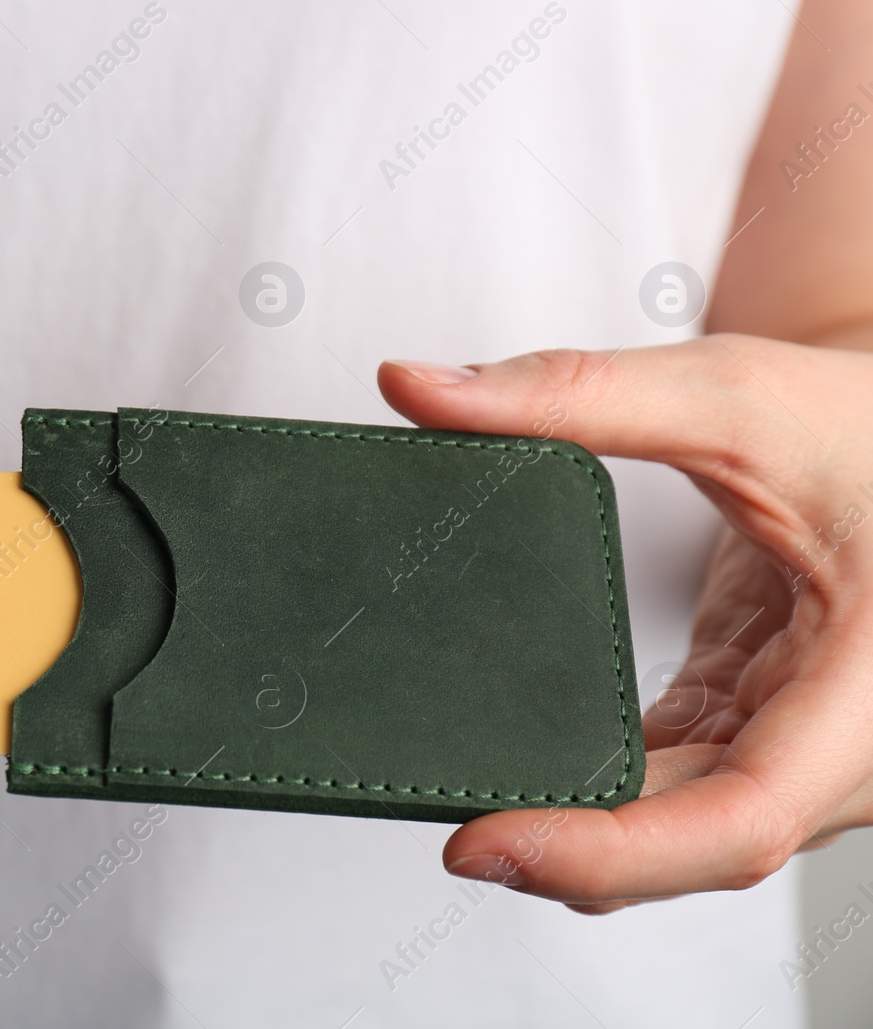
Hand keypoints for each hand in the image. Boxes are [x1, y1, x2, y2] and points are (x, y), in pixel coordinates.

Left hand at [378, 333, 872, 911]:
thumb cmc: (862, 422)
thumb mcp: (731, 395)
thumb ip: (573, 393)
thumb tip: (415, 388)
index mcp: (870, 688)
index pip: (740, 820)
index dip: (607, 853)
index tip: (482, 845)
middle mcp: (854, 749)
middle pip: (697, 842)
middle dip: (570, 850)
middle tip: (447, 825)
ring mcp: (809, 751)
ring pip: (685, 832)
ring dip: (585, 832)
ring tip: (473, 805)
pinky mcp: (759, 728)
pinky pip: (682, 791)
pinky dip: (607, 795)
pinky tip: (533, 777)